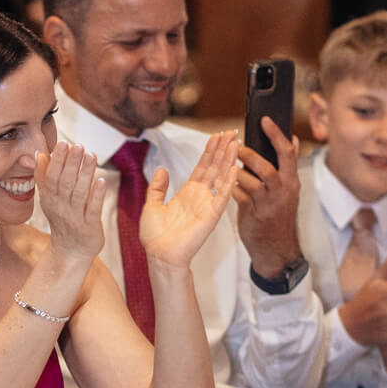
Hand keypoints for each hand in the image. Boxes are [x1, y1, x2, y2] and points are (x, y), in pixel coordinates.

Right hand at [36, 141, 105, 261]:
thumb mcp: (49, 199)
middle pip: (65, 182)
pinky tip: (102, 180)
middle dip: (72, 163)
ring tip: (91, 156)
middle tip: (78, 145)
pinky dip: (97, 195)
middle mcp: (61, 207)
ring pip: (79, 193)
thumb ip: (44, 177)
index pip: (52, 177)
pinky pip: (92, 209)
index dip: (57, 160)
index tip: (63, 144)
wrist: (70, 252)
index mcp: (50, 198)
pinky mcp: (89, 226)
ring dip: (85, 174)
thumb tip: (40, 154)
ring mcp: (75, 217)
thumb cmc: (62, 219)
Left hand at [139, 130, 237, 273]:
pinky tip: (235, 167)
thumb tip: (161, 169)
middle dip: (222, 149)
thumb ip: (157, 187)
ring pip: (221, 177)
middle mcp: (200, 197)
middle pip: (214, 167)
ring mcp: (207, 205)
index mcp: (187, 194)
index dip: (210, 151)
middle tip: (231, 132)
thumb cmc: (155, 237)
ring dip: (228, 160)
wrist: (160, 255)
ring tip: (235, 142)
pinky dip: (229, 181)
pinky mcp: (211, 215)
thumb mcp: (151, 205)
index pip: (202, 167)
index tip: (217, 136)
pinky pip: (222, 195)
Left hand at [233, 117, 301, 276]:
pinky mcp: (255, 214)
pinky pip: (240, 197)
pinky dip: (231, 187)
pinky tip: (223, 181)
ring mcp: (269, 204)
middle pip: (269, 166)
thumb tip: (292, 140)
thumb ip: (286, 166)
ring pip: (253, 182)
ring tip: (225, 160)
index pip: (287, 152)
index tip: (265, 119)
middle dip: (251, 154)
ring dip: (237, 170)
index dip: (276, 134)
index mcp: (291, 181)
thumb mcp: (288, 189)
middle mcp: (283, 191)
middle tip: (235, 144)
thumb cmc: (278, 215)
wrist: (276, 248)